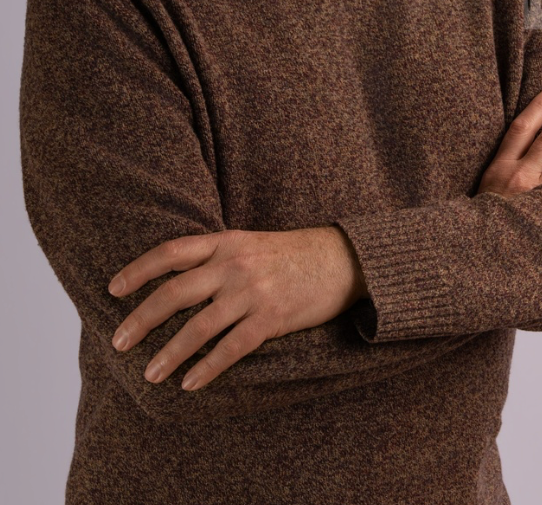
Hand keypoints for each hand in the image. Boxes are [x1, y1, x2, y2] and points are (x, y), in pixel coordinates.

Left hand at [108, 225, 366, 391]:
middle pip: (175, 292)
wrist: (342, 259)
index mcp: (225, 242)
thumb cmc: (292, 253)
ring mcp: (252, 292)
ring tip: (151, 374)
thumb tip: (176, 279)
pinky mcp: (272, 318)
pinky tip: (190, 384)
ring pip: (199, 327)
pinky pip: (232, 348)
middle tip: (119, 342)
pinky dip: (208, 368)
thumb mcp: (250, 242)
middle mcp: (234, 265)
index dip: (138, 270)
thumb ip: (217, 256)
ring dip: (170, 354)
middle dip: (142, 319)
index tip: (114, 289)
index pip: (171, 252)